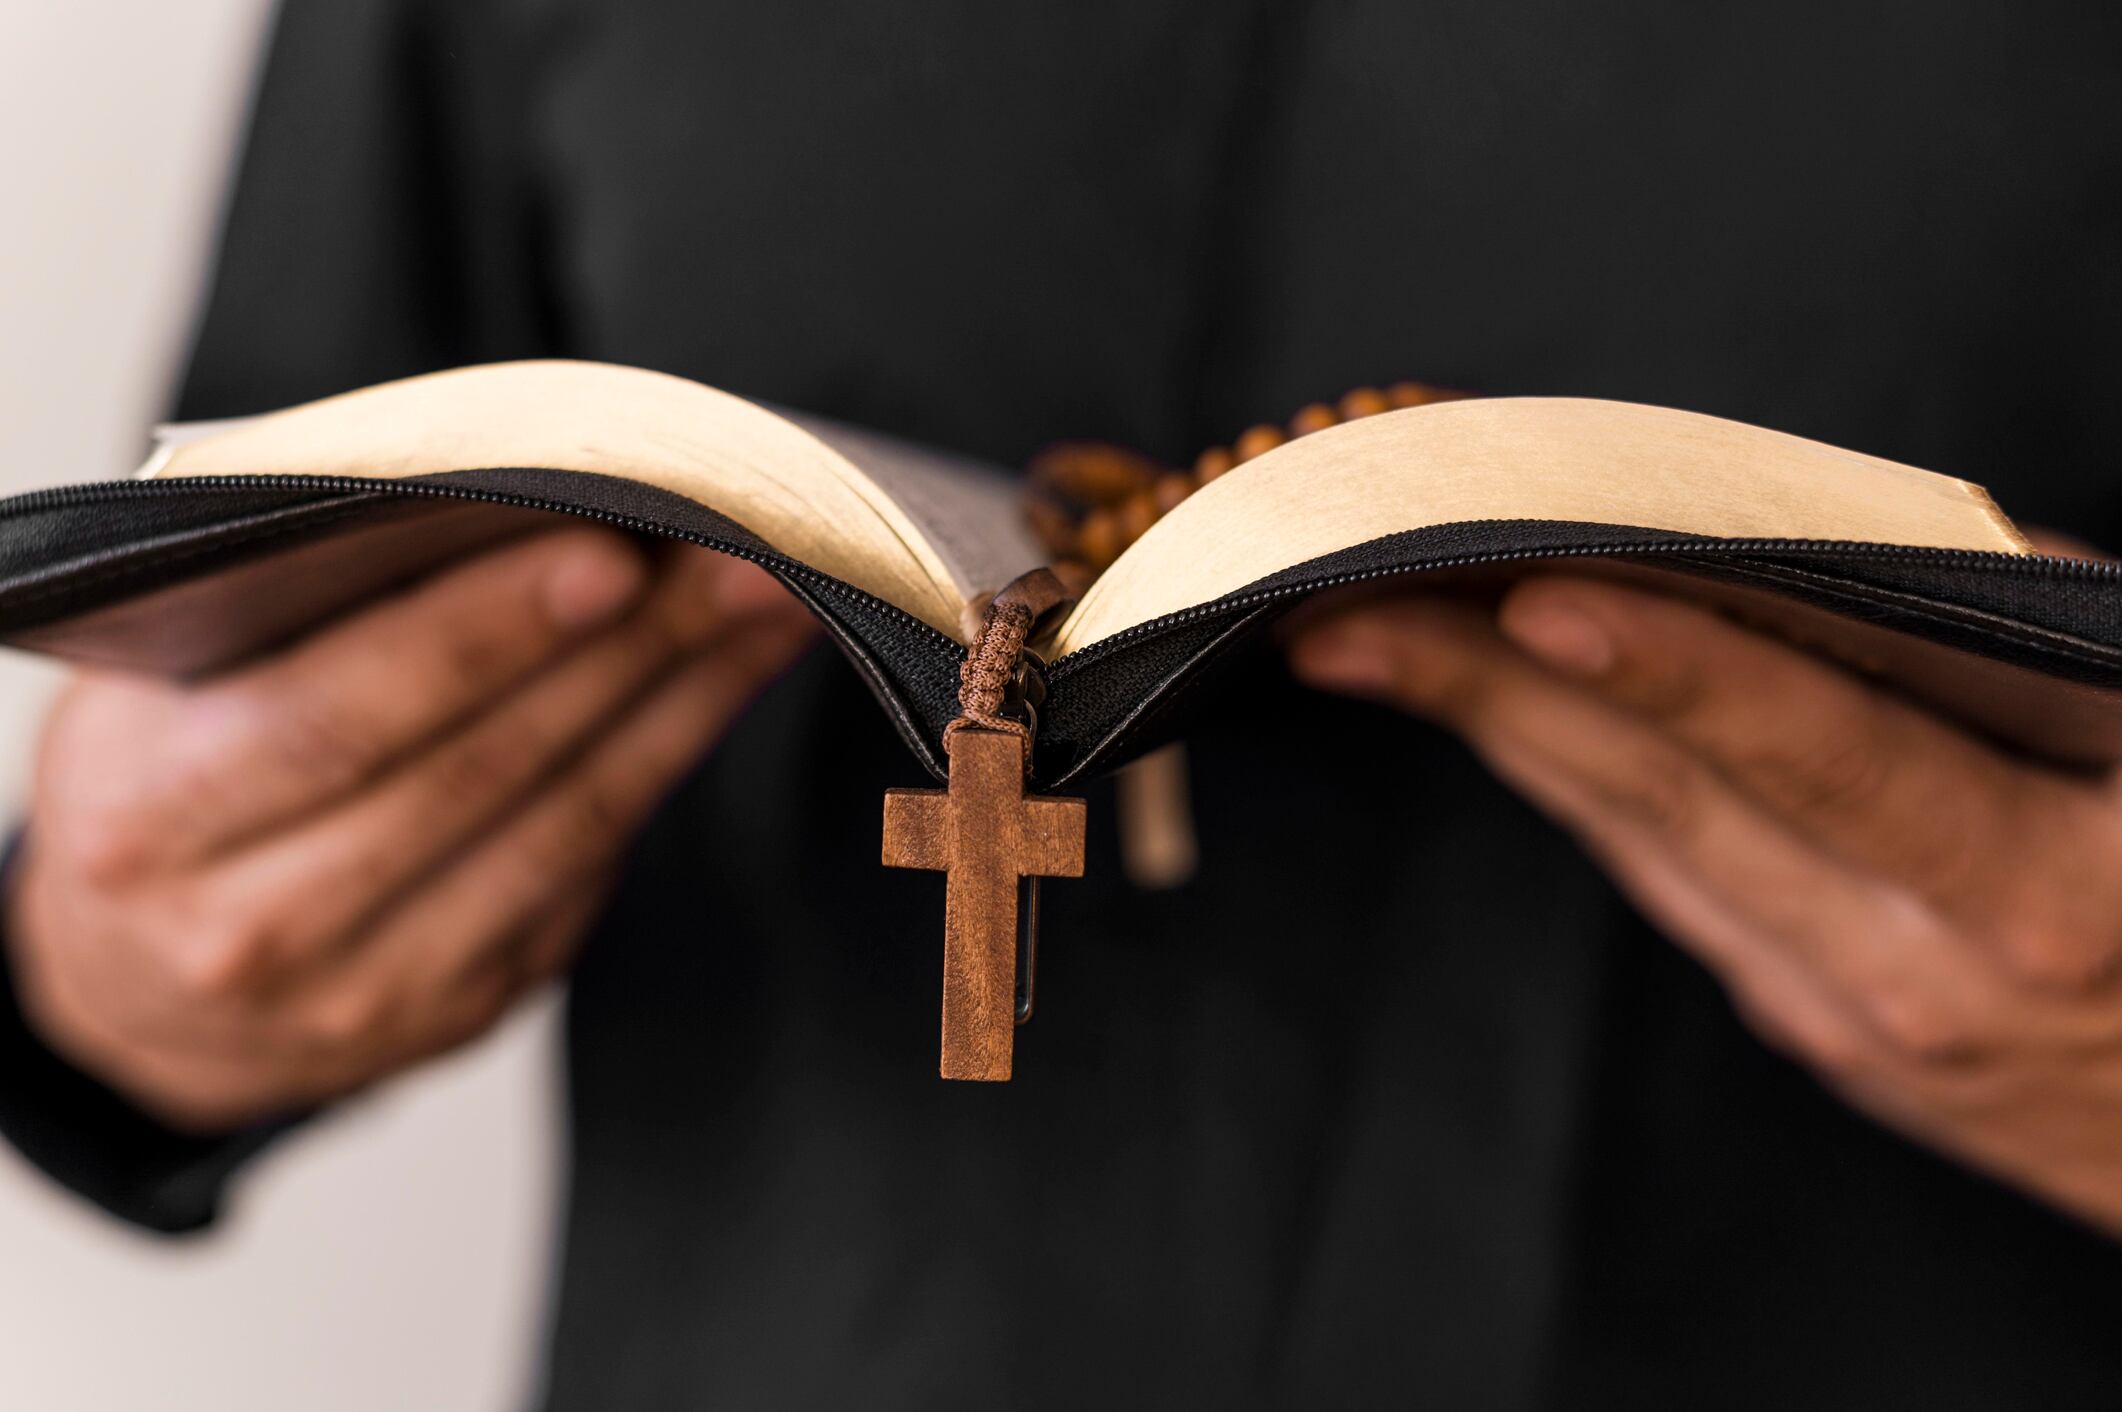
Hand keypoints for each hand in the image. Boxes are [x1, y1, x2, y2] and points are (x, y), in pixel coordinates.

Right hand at [5, 529, 814, 1131]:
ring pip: (563, 825)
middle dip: (630, 650)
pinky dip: (666, 764)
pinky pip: (589, 871)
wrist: (138, 998)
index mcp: (155, 819)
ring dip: (683, 702)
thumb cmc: (157, 796)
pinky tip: (721, 684)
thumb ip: (287, 617)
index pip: (341, 713)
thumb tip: (490, 504)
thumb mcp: (155, 696)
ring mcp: (372, 986)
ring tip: (766, 604)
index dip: (485, 636)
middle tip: (736, 555)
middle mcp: (259, 924)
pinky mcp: (467, 1004)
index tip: (609, 556)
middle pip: (484, 768)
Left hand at [1289, 570, 2121, 1236]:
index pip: (1824, 746)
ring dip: (1499, 725)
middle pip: (1675, 796)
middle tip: (1342, 600)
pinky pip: (1673, 880)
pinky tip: (1492, 705)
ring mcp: (1850, 1008)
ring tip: (1367, 634)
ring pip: (1644, 838)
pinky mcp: (1815, 1026)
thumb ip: (2033, 643)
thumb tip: (1840, 544)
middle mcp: (1920, 965)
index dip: (1674, 670)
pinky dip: (1579, 779)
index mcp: (2038, 888)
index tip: (1533, 595)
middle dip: (1492, 686)